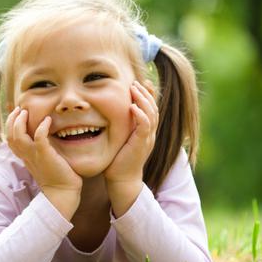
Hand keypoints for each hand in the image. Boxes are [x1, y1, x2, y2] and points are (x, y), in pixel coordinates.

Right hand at [6, 106, 81, 219]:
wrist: (63, 192)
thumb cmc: (57, 176)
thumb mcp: (44, 161)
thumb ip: (41, 151)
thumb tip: (44, 138)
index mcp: (25, 157)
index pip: (10, 139)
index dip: (10, 125)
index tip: (17, 114)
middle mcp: (26, 155)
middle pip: (10, 136)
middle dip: (12, 120)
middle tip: (20, 109)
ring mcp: (34, 155)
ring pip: (18, 136)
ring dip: (20, 121)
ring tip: (26, 112)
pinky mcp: (45, 155)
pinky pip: (39, 138)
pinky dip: (41, 127)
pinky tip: (47, 120)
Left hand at [104, 80, 158, 216]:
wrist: (121, 179)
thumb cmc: (117, 160)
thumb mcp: (119, 139)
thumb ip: (120, 126)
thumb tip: (108, 113)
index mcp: (145, 131)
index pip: (150, 109)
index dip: (148, 95)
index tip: (141, 83)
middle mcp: (149, 133)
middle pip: (153, 108)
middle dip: (146, 94)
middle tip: (136, 82)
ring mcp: (147, 139)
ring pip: (151, 114)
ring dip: (143, 100)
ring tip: (135, 88)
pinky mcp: (142, 144)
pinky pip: (145, 126)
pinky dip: (140, 115)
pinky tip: (133, 106)